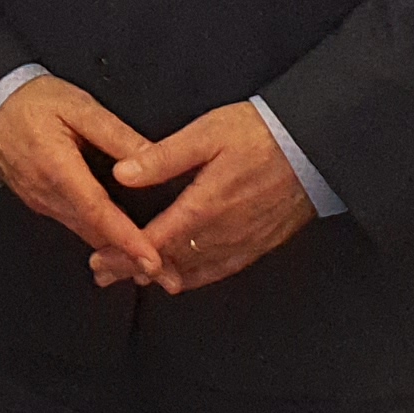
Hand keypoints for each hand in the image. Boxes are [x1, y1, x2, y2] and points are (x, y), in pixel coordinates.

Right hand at [0, 76, 165, 283]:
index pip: (98, 213)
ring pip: (87, 235)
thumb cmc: (33, 102)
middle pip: (96, 235)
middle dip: (132, 260)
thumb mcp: (78, 106)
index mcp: (59, 169)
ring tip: (155, 270)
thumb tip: (153, 159)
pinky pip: (77, 227)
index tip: (152, 262)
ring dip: (119, 254)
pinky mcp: (44, 205)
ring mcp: (44, 204)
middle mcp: (49, 196)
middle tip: (170, 280)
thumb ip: (116, 134)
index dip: (127, 240)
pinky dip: (103, 239)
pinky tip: (124, 246)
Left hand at [98, 103, 316, 294]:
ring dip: (162, 277)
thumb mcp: (207, 133)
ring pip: (195, 272)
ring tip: (134, 278)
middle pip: (170, 263)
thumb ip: (163, 158)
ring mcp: (243, 242)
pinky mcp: (261, 244)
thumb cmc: (260, 133)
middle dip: (133, 270)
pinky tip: (183, 278)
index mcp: (204, 207)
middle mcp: (223, 233)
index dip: (124, 254)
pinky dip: (196, 277)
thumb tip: (122, 175)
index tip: (98, 260)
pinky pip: (221, 270)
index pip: (154, 242)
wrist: (315, 146)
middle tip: (103, 274)